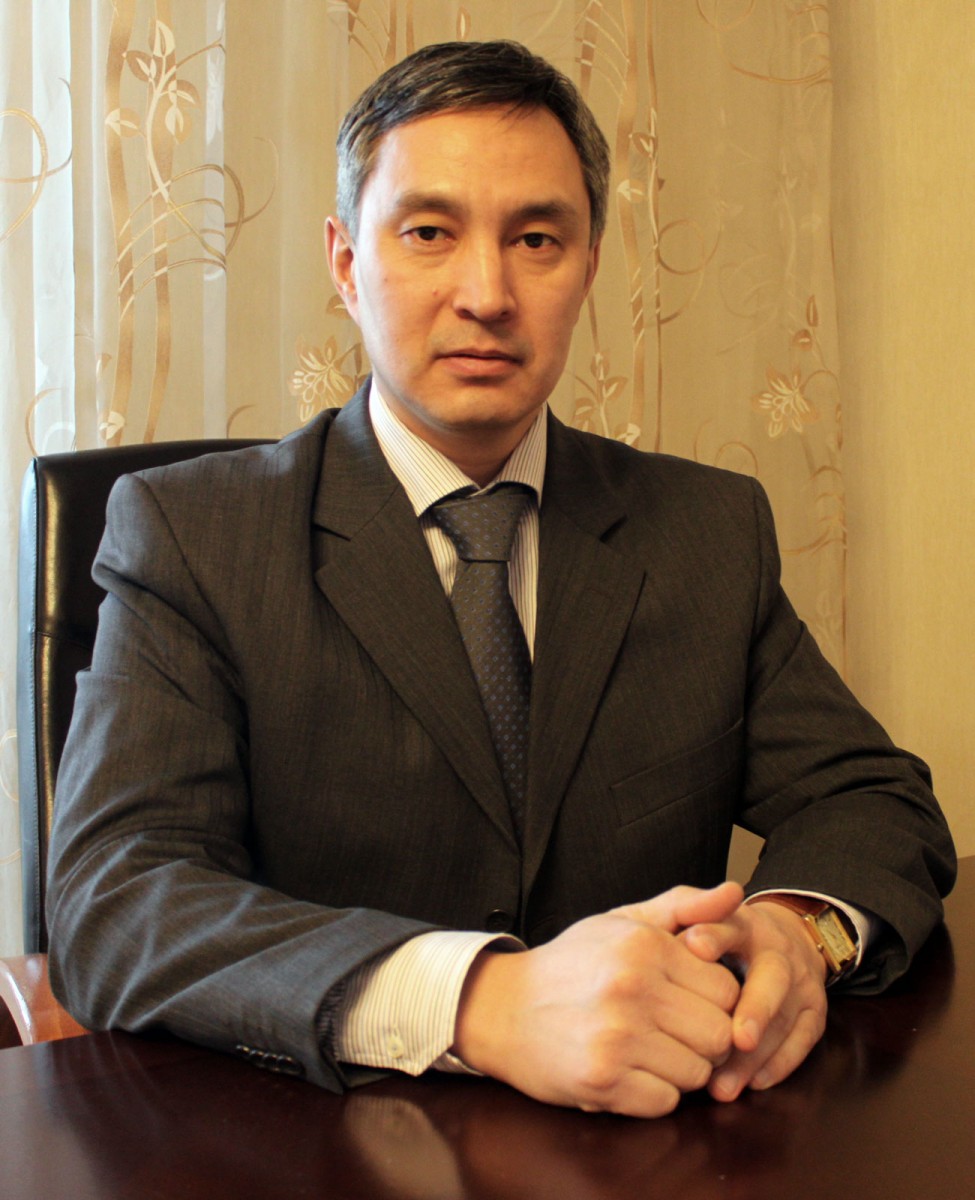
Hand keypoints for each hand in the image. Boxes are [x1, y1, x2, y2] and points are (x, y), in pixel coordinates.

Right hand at [452, 882, 743, 1116]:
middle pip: (720, 1035)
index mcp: (644, 946)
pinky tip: (628, 1071)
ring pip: (698, 1073)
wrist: (502, 1008)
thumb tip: (736, 892)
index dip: (715, 1002)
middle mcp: (633, 988)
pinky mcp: (602, 1080)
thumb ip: (683, 905)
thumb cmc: (572, 963)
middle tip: (673, 1032)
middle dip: (704, 1040)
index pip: (727, 990)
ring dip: (680, 1069)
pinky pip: (665, 1103)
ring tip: (649, 1050)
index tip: (688, 1003)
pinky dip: (653, 1093)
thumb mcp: (622, 922)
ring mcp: (617, 1037)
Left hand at [681, 898, 827, 1101]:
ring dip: (755, 1056)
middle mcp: (777, 951)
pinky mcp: (815, 1011)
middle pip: (771, 978)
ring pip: (784, 1019)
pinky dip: (779, 1065)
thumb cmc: (720, 938)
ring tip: (723, 1085)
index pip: (728, 927)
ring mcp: (801, 982)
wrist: (781, 939)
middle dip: (756, 1009)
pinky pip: (802, 1041)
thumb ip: (682, 920)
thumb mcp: (699, 920)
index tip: (694, 944)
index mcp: (742, 924)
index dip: (714, 935)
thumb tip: (672, 941)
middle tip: (737, 1038)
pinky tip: (753, 1083)